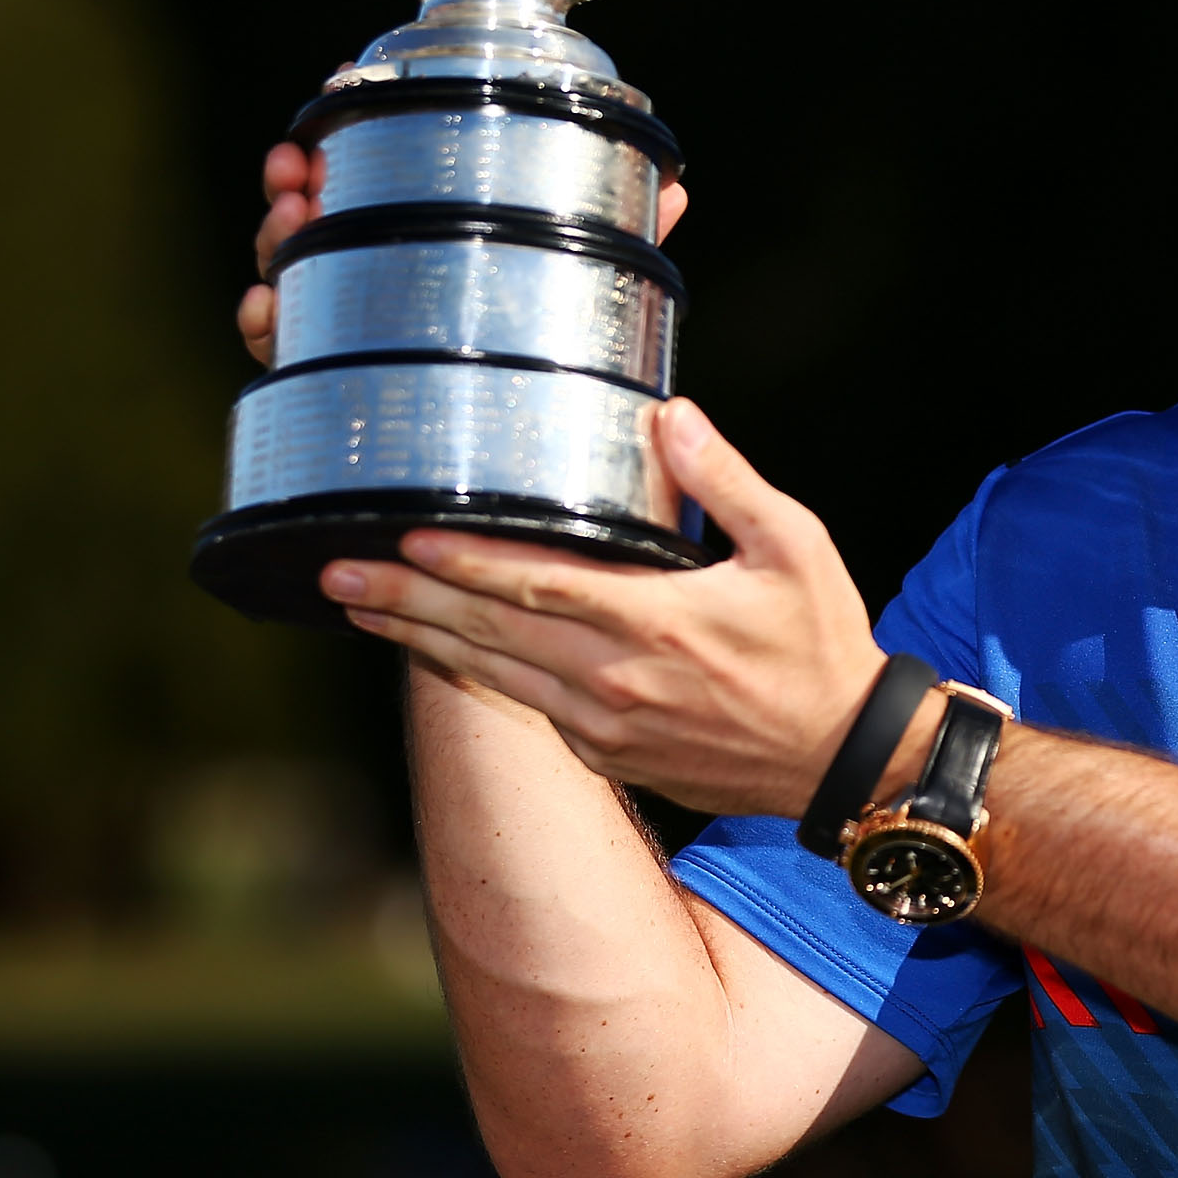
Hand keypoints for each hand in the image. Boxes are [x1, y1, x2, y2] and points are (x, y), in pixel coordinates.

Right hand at [233, 139, 692, 366]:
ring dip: (275, 244)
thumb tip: (675, 190)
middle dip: (295, 189)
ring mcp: (352, 346)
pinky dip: (268, 327)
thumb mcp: (584, 301)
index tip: (326, 109)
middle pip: (317, 231)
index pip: (373, 195)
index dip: (344, 149)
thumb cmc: (555, 377)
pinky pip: (289, 362)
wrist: (537, 481)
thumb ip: (614, 246)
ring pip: (293, 284)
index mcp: (426, 260)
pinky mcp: (339, 400)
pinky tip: (264, 309)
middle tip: (298, 170)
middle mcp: (378, 297)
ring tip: (290, 219)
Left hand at [322, 398, 884, 817]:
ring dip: (420, 640)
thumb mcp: (794, 545)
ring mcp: (605, 728)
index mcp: (654, 622)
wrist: (841, 760)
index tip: (405, 539)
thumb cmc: (820, 645)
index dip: (464, 564)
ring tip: (359, 608)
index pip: (537, 586)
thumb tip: (668, 416)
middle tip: (336, 573)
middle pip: (489, 634)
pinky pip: (526, 709)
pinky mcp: (608, 756)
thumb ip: (725, 479)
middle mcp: (615, 681)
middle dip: (406, 601)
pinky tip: (438, 649)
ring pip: (493, 676)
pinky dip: (475, 675)